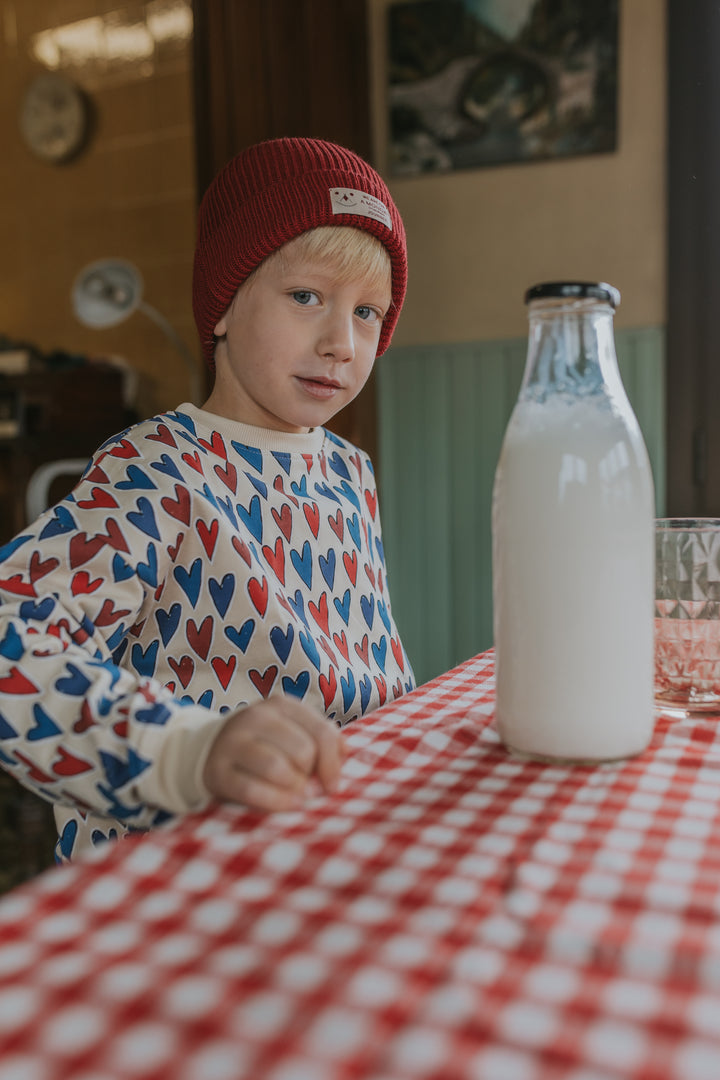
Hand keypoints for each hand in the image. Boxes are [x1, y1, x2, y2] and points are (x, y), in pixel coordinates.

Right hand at [202, 698, 345, 811]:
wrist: (210, 750)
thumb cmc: (266, 746)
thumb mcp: (294, 734)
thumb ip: (322, 742)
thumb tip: (342, 758)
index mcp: (281, 705)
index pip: (322, 732)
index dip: (333, 764)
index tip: (332, 784)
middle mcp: (256, 717)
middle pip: (303, 751)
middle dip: (311, 776)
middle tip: (309, 788)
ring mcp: (233, 741)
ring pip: (277, 768)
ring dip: (295, 789)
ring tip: (298, 797)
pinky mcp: (216, 770)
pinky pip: (252, 790)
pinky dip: (275, 802)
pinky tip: (286, 805)